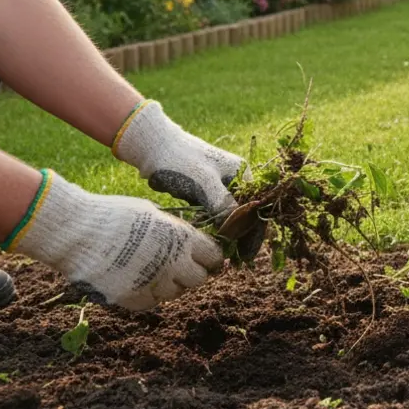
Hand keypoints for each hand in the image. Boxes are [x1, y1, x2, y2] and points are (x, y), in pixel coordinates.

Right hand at [3, 171, 223, 310]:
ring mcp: (152, 283)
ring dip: (169, 284)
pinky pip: (150, 303)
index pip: (213, 256)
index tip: (204, 258)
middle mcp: (172, 263)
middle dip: (192, 273)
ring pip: (174, 293)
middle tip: (178, 267)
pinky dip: (148, 295)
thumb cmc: (114, 215)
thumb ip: (177, 232)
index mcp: (182, 238)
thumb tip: (195, 245)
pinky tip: (137, 280)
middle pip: (198, 279)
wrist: (74, 230)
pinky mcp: (130, 299)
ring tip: (152, 270)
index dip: (210, 258)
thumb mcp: (154, 215)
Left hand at [112, 101, 260, 256]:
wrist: (153, 146)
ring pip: (231, 217)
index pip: (256, 209)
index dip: (253, 233)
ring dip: (230, 235)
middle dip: (243, 238)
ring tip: (226, 257)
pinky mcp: (205, 193)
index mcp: (243, 173)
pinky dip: (216, 229)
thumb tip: (236, 229)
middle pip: (246, 214)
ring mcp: (220, 186)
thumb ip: (222, 203)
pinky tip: (214, 243)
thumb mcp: (203, 181)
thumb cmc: (180, 160)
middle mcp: (236, 180)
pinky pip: (216, 215)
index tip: (246, 256)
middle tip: (236, 262)